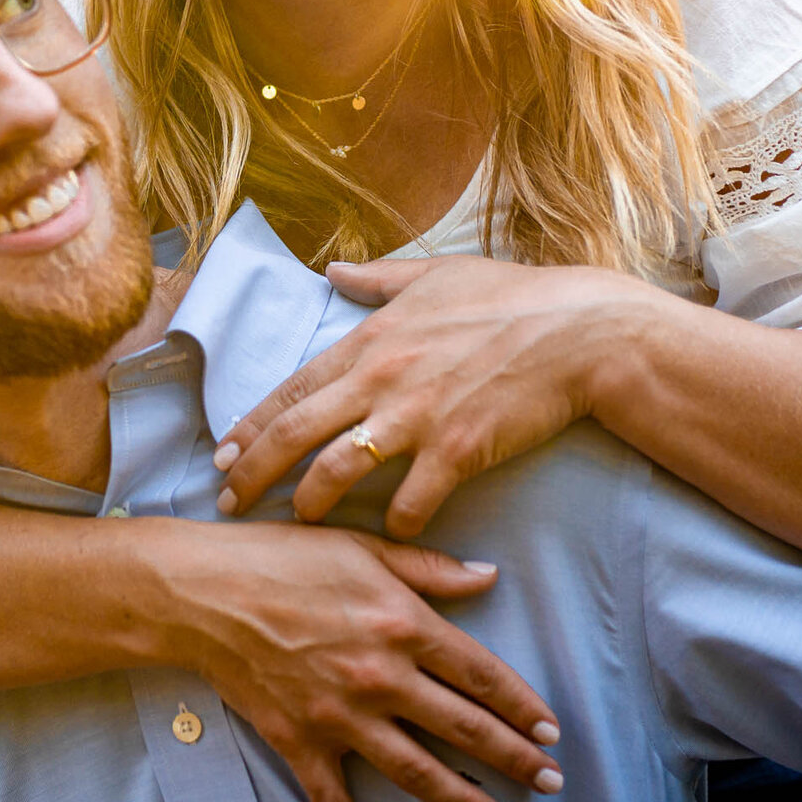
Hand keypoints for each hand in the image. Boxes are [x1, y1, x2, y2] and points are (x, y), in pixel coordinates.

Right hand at [148, 518, 561, 801]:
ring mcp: (341, 714)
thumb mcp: (363, 548)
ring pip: (416, 770)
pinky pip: (332, 798)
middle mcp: (381, 676)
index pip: (480, 674)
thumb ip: (430, 569)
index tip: (551, 730)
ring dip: (462, 801)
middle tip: (550, 782)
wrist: (203, 592)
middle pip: (462, 727)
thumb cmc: (282, 558)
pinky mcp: (300, 740)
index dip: (521, 705)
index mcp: (402, 624)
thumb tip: (488, 577)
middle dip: (513, 759)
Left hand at [214, 255, 661, 536]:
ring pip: (336, 472)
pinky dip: (395, 525)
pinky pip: (408, 505)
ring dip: (308, 503)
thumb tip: (334, 268)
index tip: (222, 453)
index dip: (251, 425)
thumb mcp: (436, 274)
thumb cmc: (512, 298)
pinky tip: (391, 533)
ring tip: (295, 523)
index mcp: (370, 340)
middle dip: (253, 473)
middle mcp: (381, 378)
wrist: (578, 332)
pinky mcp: (456, 451)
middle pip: (294, 433)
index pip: (292, 388)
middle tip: (228, 502)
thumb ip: (378, 277)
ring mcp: (416, 417)